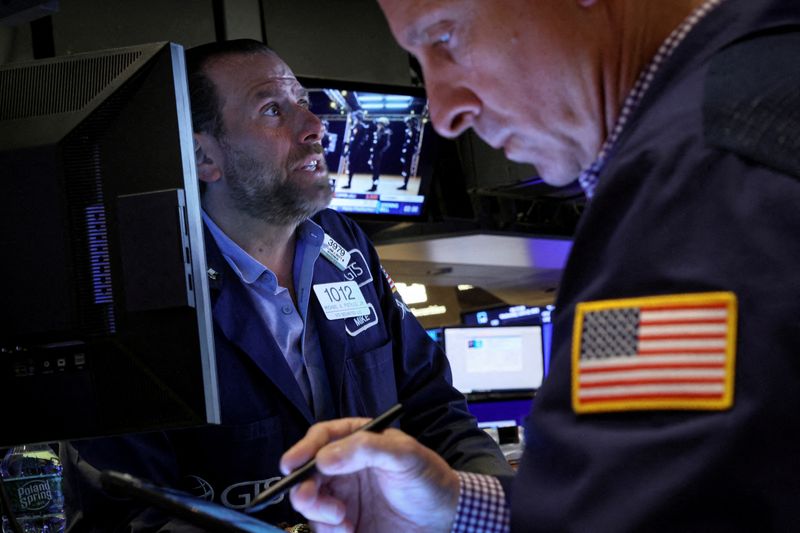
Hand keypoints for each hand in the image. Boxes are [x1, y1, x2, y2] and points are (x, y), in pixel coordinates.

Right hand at [281, 418, 459, 532]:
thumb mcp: (405, 455)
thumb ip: (367, 448)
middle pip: (307, 472)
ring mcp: (343, 497)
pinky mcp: (345, 525)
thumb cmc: (430, 479)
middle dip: (303, 487)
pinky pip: (322, 528)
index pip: (321, 438)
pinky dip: (329, 531)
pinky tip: (349, 529)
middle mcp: (345, 468)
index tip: (291, 464)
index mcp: (357, 442)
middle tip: (310, 499)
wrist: (446, 519)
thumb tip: (324, 457)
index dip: (303, 449)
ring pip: (309, 502)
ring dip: (318, 513)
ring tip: (343, 519)